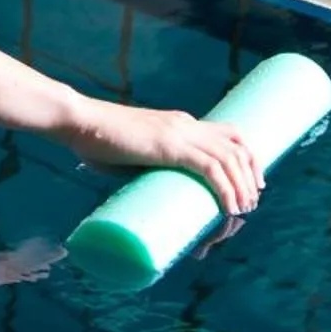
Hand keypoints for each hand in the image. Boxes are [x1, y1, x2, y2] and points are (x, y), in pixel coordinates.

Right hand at [60, 97, 264, 217]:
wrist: (79, 122)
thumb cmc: (95, 141)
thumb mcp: (130, 156)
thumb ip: (143, 171)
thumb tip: (149, 200)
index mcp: (179, 123)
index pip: (227, 135)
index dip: (246, 159)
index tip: (251, 185)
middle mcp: (186, 124)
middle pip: (237, 145)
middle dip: (251, 175)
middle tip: (250, 203)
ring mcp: (179, 133)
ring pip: (229, 158)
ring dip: (242, 187)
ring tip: (242, 210)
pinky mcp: (170, 146)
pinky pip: (210, 167)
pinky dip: (226, 188)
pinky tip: (229, 206)